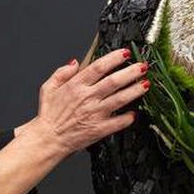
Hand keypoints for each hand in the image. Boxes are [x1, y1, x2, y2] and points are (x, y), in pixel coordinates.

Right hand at [23, 49, 149, 157]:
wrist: (48, 139)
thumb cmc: (49, 115)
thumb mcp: (48, 88)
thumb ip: (61, 73)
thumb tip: (74, 62)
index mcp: (76, 86)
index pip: (99, 67)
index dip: (115, 58)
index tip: (125, 53)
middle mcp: (87, 98)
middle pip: (114, 81)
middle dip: (131, 72)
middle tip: (143, 67)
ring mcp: (95, 114)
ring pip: (120, 99)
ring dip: (135, 91)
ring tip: (146, 84)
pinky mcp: (99, 129)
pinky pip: (118, 122)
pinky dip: (128, 118)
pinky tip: (135, 113)